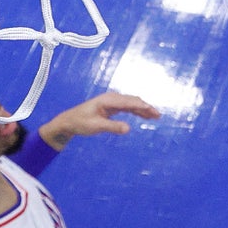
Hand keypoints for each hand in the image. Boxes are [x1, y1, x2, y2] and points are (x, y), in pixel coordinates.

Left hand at [39, 92, 160, 149]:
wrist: (69, 121)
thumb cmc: (80, 122)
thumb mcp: (96, 126)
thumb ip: (112, 127)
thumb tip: (128, 129)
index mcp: (108, 100)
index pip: (129, 101)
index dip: (142, 106)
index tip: (153, 111)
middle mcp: (112, 98)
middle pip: (133, 101)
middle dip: (146, 107)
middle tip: (158, 115)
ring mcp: (112, 102)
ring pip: (132, 104)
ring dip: (143, 109)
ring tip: (156, 116)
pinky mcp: (112, 107)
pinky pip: (128, 108)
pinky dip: (137, 111)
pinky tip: (144, 116)